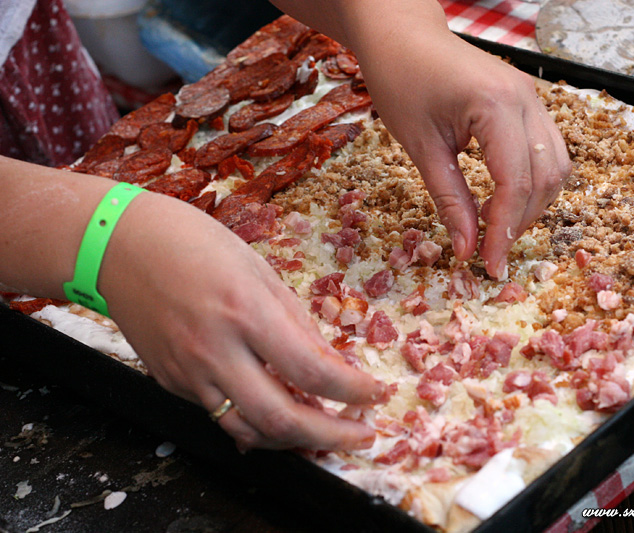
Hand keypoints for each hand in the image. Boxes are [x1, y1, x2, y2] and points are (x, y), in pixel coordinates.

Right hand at [100, 192, 385, 450]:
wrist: (117, 246)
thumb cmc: (191, 242)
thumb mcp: (257, 268)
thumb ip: (295, 320)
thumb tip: (329, 363)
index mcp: (245, 311)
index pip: (313, 371)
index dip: (354, 391)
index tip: (377, 395)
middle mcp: (215, 351)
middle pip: (283, 420)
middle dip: (332, 437)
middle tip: (361, 436)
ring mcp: (188, 373)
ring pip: (249, 431)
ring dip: (294, 440)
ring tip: (324, 431)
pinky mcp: (171, 383)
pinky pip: (221, 415)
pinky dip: (256, 423)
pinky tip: (278, 415)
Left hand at [355, 21, 571, 277]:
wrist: (403, 36)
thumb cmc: (402, 82)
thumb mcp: (421, 147)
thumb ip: (450, 200)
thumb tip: (467, 250)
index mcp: (495, 106)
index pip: (515, 183)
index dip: (505, 231)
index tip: (489, 265)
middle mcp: (526, 99)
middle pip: (545, 179)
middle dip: (521, 222)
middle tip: (489, 252)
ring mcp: (532, 98)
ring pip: (555, 166)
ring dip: (532, 205)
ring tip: (494, 225)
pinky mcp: (528, 103)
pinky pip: (547, 150)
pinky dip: (532, 182)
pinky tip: (502, 198)